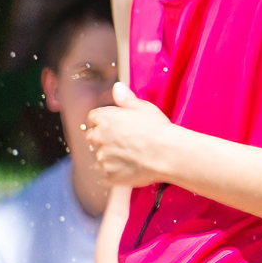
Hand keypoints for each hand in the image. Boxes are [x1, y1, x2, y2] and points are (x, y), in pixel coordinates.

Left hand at [81, 73, 180, 192]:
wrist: (167, 153)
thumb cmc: (157, 129)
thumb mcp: (143, 108)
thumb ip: (125, 98)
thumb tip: (117, 87)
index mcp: (103, 118)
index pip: (93, 118)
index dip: (105, 122)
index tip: (115, 127)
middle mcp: (98, 137)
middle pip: (93, 137)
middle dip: (104, 139)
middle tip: (123, 142)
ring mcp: (101, 157)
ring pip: (98, 156)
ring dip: (108, 157)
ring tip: (128, 156)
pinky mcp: (107, 175)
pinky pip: (104, 174)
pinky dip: (113, 172)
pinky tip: (128, 168)